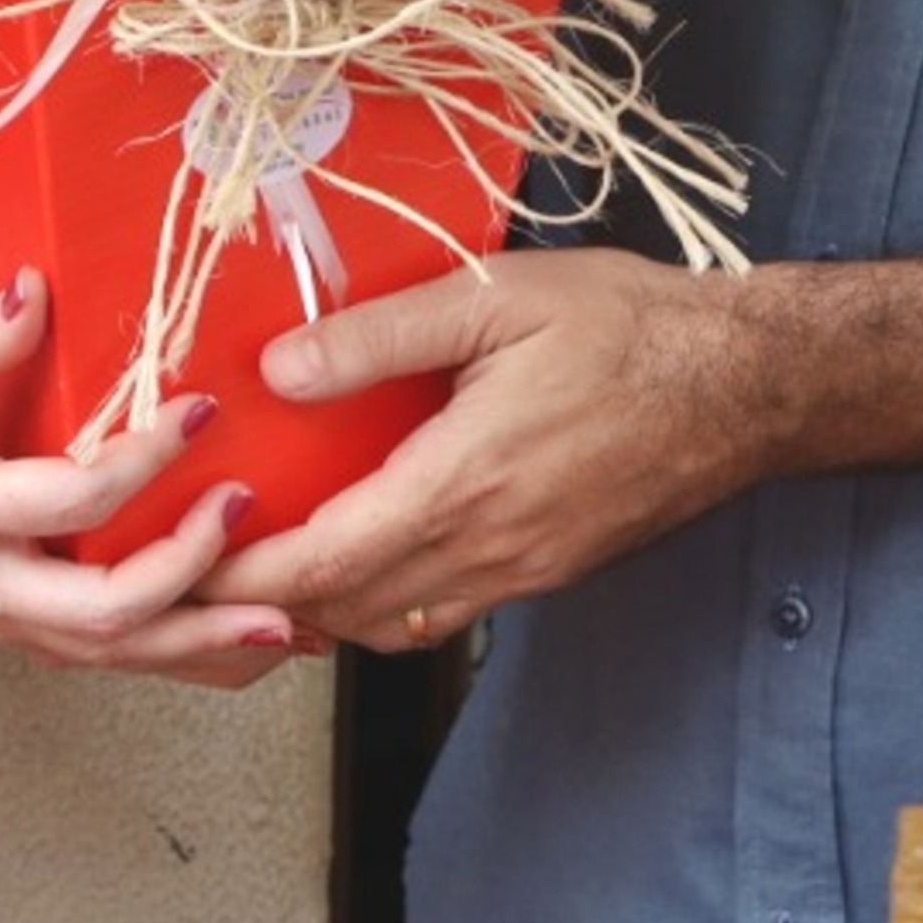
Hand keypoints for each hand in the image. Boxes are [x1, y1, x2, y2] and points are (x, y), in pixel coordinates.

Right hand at [0, 269, 300, 682]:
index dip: (146, 461)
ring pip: (98, 651)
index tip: (201, 413)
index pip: (68, 500)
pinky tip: (215, 635)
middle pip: (97, 617)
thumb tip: (40, 296)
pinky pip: (86, 645)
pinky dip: (158, 645)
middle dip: (192, 589)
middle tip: (264, 547)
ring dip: (191, 645)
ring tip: (276, 630)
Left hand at [208, 247, 760, 653]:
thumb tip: (279, 370)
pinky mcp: (548, 570)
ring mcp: (523, 571)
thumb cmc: (628, 328)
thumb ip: (381, 334)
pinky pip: (443, 612)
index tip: (176, 562)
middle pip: (345, 609)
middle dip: (259, 602)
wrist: (746, 384)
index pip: (323, 560)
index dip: (240, 573)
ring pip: (393, 623)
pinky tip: (360, 558)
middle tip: (191, 571)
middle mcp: (490, 548)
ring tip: (260, 571)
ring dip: (320, 609)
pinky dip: (381, 602)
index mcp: (464, 483)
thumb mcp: (497, 298)